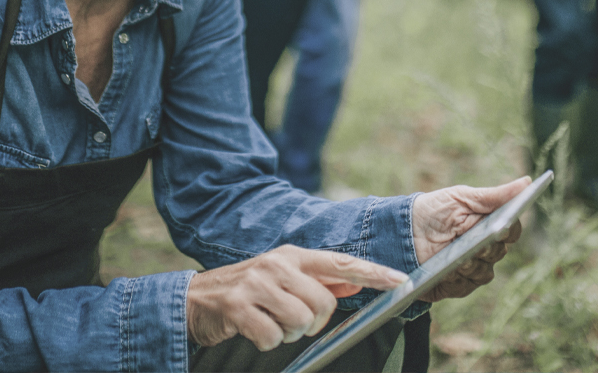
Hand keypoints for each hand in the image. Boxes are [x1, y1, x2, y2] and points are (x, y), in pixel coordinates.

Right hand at [186, 245, 407, 350]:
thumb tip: (354, 283)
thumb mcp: (284, 279)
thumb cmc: (247, 291)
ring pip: (301, 322)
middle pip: (323, 304)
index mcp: (292, 256)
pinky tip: (255, 331)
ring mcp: (256, 284)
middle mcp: (277, 265)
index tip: (402, 281)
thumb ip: (320, 282)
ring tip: (272, 324)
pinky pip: (274, 337)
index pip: (341, 263)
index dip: (373, 273)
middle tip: (294, 322)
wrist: (196, 299)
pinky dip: (268, 341)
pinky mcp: (238, 307)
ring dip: (290, 334)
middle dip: (314, 323)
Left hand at [411, 176, 531, 301]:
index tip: (503, 225)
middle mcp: (485, 249)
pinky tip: (447, 272)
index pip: (512, 231)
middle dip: (487, 247)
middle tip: (477, 242)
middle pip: (499, 252)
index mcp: (489, 225)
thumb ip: (495, 195)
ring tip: (458, 259)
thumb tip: (528, 182)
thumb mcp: (462, 198)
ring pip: (485, 272)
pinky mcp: (457, 285)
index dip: (510, 229)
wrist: (399, 233)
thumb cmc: (432, 211)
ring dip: (472, 264)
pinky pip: (466, 286)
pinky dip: (457, 279)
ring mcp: (472, 268)